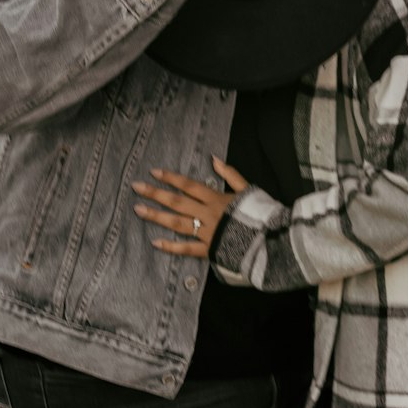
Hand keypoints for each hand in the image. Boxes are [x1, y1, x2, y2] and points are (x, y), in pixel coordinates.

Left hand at [133, 157, 249, 257]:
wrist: (272, 239)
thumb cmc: (260, 212)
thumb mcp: (248, 188)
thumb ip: (230, 174)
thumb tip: (214, 158)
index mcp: (216, 198)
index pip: (188, 185)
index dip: (171, 178)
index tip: (154, 172)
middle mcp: (208, 214)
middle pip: (177, 202)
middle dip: (155, 194)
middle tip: (136, 187)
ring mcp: (207, 232)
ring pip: (177, 223)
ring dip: (156, 216)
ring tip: (138, 210)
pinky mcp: (209, 250)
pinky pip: (187, 249)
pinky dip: (171, 246)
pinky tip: (156, 242)